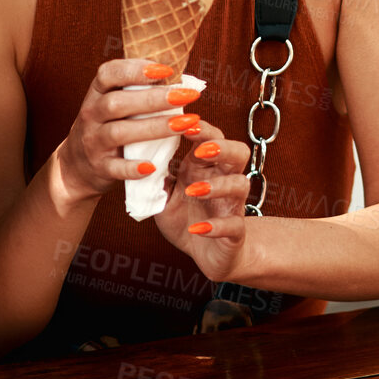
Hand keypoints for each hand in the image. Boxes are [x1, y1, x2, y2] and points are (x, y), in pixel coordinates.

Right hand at [51, 60, 207, 204]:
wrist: (77, 166)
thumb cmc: (106, 126)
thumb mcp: (112, 104)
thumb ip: (137, 91)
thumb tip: (180, 80)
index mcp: (96, 93)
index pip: (108, 74)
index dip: (135, 69)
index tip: (166, 70)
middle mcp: (91, 114)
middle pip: (117, 103)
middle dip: (153, 98)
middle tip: (185, 96)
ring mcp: (93, 142)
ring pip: (119, 132)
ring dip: (154, 127)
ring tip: (185, 123)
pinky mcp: (99, 167)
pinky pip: (115, 168)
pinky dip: (133, 168)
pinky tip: (152, 166)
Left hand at [156, 121, 251, 279]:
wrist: (208, 255)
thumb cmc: (187, 219)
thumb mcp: (164, 198)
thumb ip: (154, 179)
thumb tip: (138, 158)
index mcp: (204, 169)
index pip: (211, 139)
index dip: (202, 129)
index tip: (184, 122)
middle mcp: (223, 181)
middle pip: (238, 153)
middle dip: (222, 147)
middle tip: (201, 149)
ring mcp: (232, 206)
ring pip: (240, 184)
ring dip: (218, 185)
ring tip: (193, 190)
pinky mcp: (236, 233)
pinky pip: (234, 225)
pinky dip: (216, 226)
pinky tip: (197, 228)